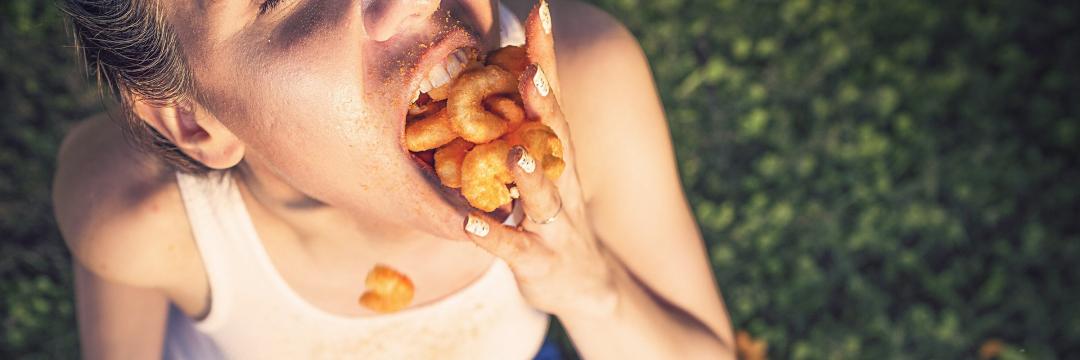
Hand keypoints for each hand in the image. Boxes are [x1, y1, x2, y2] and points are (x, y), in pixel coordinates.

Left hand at [461, 0, 617, 317]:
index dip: (544, 56)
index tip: (537, 12)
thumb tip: (495, 72)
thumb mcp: (541, 168)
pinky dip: (494, 235)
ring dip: (529, 174)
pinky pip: (514, 247)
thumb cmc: (551, 217)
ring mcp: (554, 223)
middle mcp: (562, 180)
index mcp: (557, 152)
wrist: (586, 285)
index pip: (551, 96)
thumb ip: (520, 127)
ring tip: (512, 154)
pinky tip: (470, 223)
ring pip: (544, 196)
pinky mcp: (540, 260)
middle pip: (555, 136)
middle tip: (528, 70)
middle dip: (543, 104)